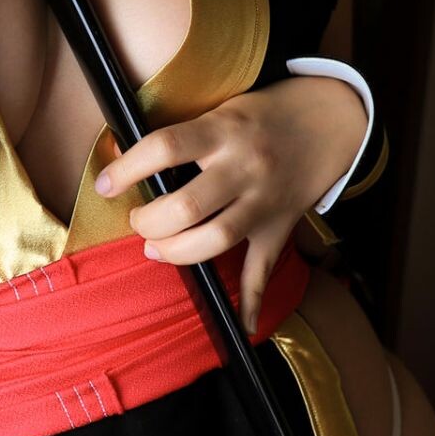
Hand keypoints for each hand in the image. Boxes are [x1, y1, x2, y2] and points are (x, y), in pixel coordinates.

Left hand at [95, 75, 368, 333]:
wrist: (329, 120)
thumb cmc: (260, 115)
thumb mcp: (220, 110)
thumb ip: (180, 137)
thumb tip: (121, 155)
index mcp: (223, 130)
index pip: (166, 147)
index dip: (129, 168)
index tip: (105, 184)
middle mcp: (244, 167)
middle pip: (189, 206)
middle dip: (151, 222)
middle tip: (138, 222)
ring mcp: (264, 201)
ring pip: (219, 239)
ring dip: (178, 252)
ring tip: (156, 249)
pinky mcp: (279, 226)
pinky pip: (264, 268)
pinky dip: (253, 301)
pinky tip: (242, 326)